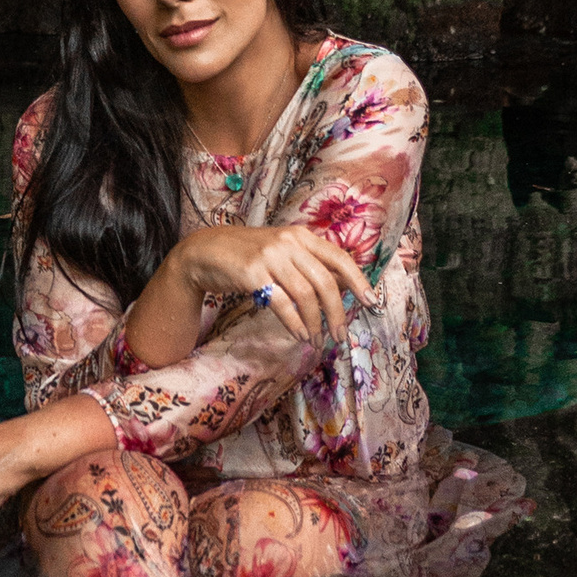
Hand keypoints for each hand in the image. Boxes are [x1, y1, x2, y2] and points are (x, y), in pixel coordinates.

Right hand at [161, 218, 370, 350]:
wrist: (205, 252)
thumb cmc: (248, 255)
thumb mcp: (283, 251)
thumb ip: (311, 264)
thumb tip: (347, 286)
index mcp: (301, 236)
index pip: (339, 258)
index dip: (358, 281)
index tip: (371, 302)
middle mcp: (289, 242)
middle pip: (325, 282)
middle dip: (337, 312)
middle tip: (340, 335)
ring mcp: (270, 256)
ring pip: (306, 295)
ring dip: (315, 323)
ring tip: (316, 340)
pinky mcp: (252, 273)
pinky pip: (282, 303)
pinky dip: (295, 323)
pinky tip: (300, 334)